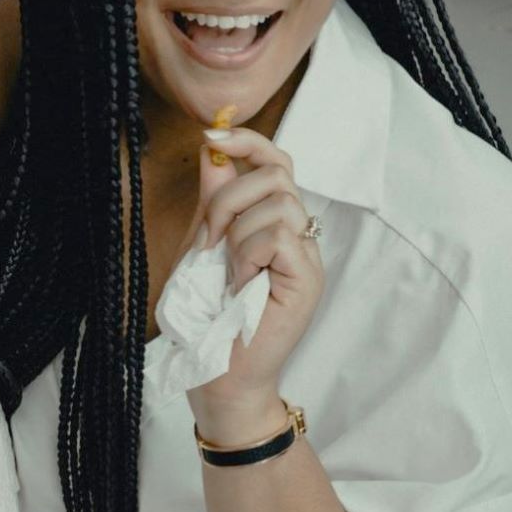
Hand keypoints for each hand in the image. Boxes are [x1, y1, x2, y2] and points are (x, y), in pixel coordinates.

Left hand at [188, 122, 324, 439]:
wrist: (219, 376)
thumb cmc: (209, 320)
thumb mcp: (203, 245)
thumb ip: (213, 199)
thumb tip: (213, 149)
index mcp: (278, 224)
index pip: (278, 162)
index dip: (249, 141)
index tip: (212, 135)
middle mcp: (301, 237)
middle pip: (278, 174)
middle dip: (230, 197)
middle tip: (209, 241)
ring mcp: (309, 259)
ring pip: (278, 203)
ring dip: (237, 232)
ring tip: (228, 271)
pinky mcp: (308, 280)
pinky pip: (278, 237)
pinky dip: (248, 255)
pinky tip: (241, 283)